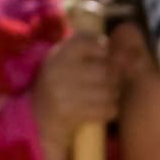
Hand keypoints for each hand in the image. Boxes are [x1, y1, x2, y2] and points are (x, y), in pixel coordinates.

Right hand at [33, 29, 123, 159]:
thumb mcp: (64, 61)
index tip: (103, 57)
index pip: (88, 41)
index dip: (102, 48)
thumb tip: (121, 50)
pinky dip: (110, 110)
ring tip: (107, 96)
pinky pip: (106, 109)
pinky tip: (103, 109)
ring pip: (108, 90)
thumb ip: (86, 49)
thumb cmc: (59, 86)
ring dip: (114, 95)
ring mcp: (63, 93)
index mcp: (57, 55)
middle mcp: (58, 71)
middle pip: (105, 69)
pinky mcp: (70, 113)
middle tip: (111, 82)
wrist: (38, 118)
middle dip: (114, 77)